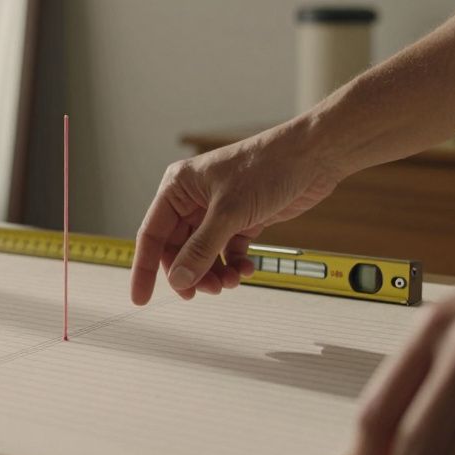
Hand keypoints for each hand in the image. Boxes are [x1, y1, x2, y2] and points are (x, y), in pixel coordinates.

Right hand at [129, 120, 346, 303]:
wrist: (313, 157)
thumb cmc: (267, 166)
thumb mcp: (228, 213)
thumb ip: (201, 250)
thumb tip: (178, 279)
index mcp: (178, 187)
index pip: (152, 234)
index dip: (145, 268)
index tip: (140, 298)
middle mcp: (193, 199)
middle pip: (178, 248)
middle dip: (190, 272)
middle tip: (205, 291)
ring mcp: (218, 210)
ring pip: (203, 253)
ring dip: (213, 272)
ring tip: (230, 282)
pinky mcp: (241, 219)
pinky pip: (226, 251)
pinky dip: (233, 264)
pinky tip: (245, 269)